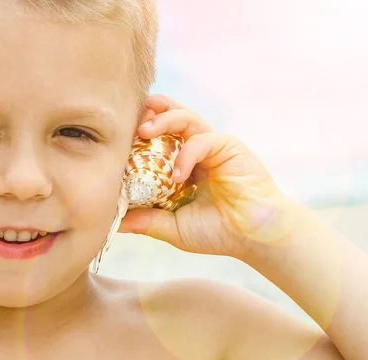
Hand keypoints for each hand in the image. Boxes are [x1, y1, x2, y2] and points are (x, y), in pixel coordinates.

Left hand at [119, 94, 293, 258]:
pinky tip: (178, 176)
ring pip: (185, 118)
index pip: (156, 138)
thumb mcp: (172, 227)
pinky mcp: (229, 147)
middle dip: (148, 113)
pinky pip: (202, 140)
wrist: (254, 238)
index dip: (136, 133)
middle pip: (169, 117)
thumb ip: (146, 221)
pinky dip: (187, 154)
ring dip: (162, 120)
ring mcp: (213, 146)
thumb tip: (113, 221)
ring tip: (144, 131)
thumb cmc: (217, 232)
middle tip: (130, 123)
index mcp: (181, 164)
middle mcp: (196, 150)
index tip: (116, 139)